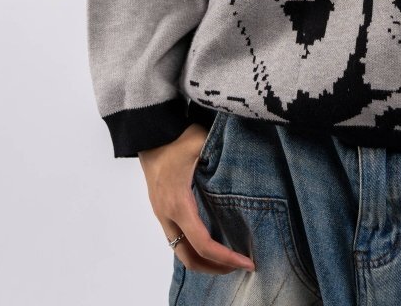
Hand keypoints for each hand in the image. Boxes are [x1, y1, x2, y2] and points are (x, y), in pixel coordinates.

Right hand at [138, 123, 255, 275]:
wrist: (150, 132)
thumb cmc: (178, 136)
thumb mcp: (204, 143)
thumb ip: (225, 154)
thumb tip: (251, 163)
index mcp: (180, 203)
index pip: (203, 244)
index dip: (226, 258)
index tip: (248, 262)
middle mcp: (168, 215)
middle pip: (189, 258)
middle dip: (215, 268)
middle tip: (240, 264)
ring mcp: (162, 214)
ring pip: (180, 252)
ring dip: (203, 261)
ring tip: (228, 258)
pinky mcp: (162, 209)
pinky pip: (176, 239)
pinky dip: (194, 248)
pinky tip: (211, 241)